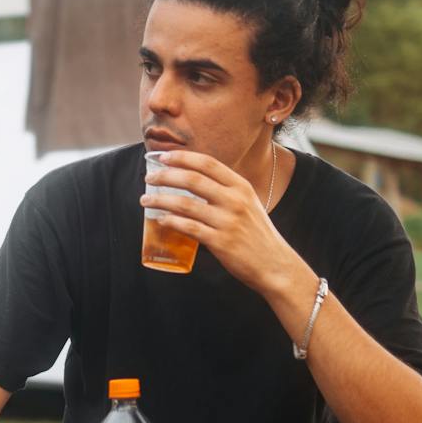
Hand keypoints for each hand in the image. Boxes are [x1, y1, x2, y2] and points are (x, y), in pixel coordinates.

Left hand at [142, 149, 290, 292]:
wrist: (275, 265)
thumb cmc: (258, 235)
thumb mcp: (249, 204)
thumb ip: (226, 192)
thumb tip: (195, 182)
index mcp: (241, 187)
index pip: (208, 164)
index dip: (183, 158)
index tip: (164, 157)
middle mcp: (235, 201)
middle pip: (192, 180)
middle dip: (165, 176)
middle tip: (149, 179)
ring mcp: (228, 221)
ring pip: (185, 204)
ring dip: (160, 200)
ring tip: (146, 200)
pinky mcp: (221, 243)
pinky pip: (189, 228)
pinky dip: (171, 221)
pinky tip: (162, 220)